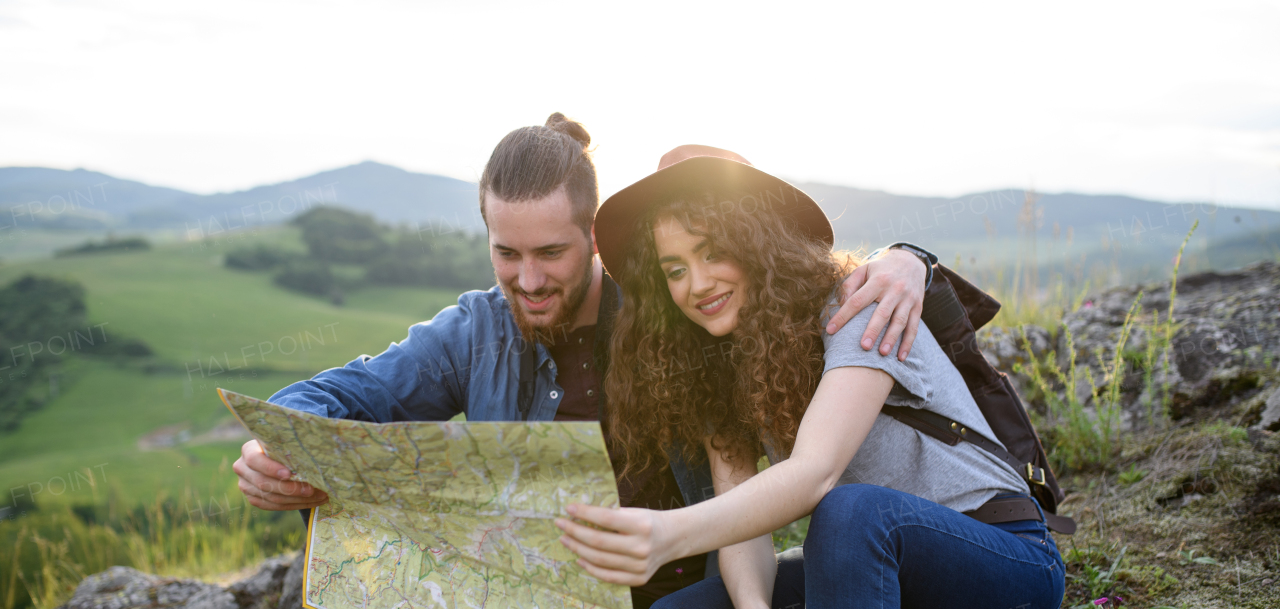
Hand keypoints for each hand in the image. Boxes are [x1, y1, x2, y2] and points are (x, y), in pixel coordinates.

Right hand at [233, 439, 328, 510]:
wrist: (278, 457)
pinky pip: (273, 506)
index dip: (271, 468)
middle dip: (290, 488)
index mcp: (249, 450)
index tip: (289, 474)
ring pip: (270, 497)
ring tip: (319, 496)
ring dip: (297, 499)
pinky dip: (294, 505)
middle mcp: (242, 468)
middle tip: (311, 489)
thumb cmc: (285, 446)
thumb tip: (314, 458)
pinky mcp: (253, 498)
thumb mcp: (286, 443)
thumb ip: (293, 448)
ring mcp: (245, 485)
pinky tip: (312, 501)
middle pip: (264, 483)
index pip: (255, 460)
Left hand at [555, 503, 672, 586]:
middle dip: (575, 532)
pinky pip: (608, 576)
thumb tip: (579, 515)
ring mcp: (640, 566)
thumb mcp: (634, 512)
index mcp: (641, 525)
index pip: (606, 519)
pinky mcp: (639, 579)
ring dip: (578, 549)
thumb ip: (611, 516)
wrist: (673, 539)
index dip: (585, 513)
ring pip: (600, 560)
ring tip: (565, 539)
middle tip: (560, 524)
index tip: (568, 508)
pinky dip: (590, 568)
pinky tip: (579, 557)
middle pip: (599, 542)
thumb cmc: (648, 522)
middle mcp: (641, 547)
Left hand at [825, 248, 925, 360]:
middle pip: (882, 312)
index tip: (831, 330)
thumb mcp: (864, 269)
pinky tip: (901, 357)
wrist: (911, 261)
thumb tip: (840, 303)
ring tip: (882, 353)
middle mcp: (894, 289)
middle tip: (863, 346)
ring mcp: (908, 299)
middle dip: (873, 330)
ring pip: (900, 321)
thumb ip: (850, 284)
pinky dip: (908, 343)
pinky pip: (914, 327)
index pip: (858, 300)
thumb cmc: (881, 269)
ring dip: (891, 338)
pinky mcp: (918, 307)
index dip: (843, 315)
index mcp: (878, 281)